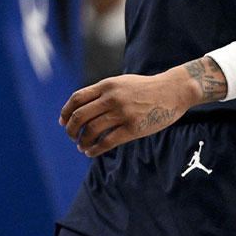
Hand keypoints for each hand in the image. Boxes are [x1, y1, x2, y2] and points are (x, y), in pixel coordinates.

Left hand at [59, 69, 194, 156]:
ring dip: (82, 140)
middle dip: (71, 128)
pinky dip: (95, 149)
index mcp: (107, 85)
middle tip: (71, 136)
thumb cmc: (145, 88)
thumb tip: (82, 107)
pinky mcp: (133, 128)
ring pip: (91, 129)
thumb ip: (103, 92)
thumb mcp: (121, 83)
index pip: (77, 99)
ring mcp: (122, 113)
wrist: (173, 90)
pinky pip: (107, 141)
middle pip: (80, 115)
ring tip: (81, 146)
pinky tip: (91, 152)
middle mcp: (112, 98)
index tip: (62, 122)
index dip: (66, 112)